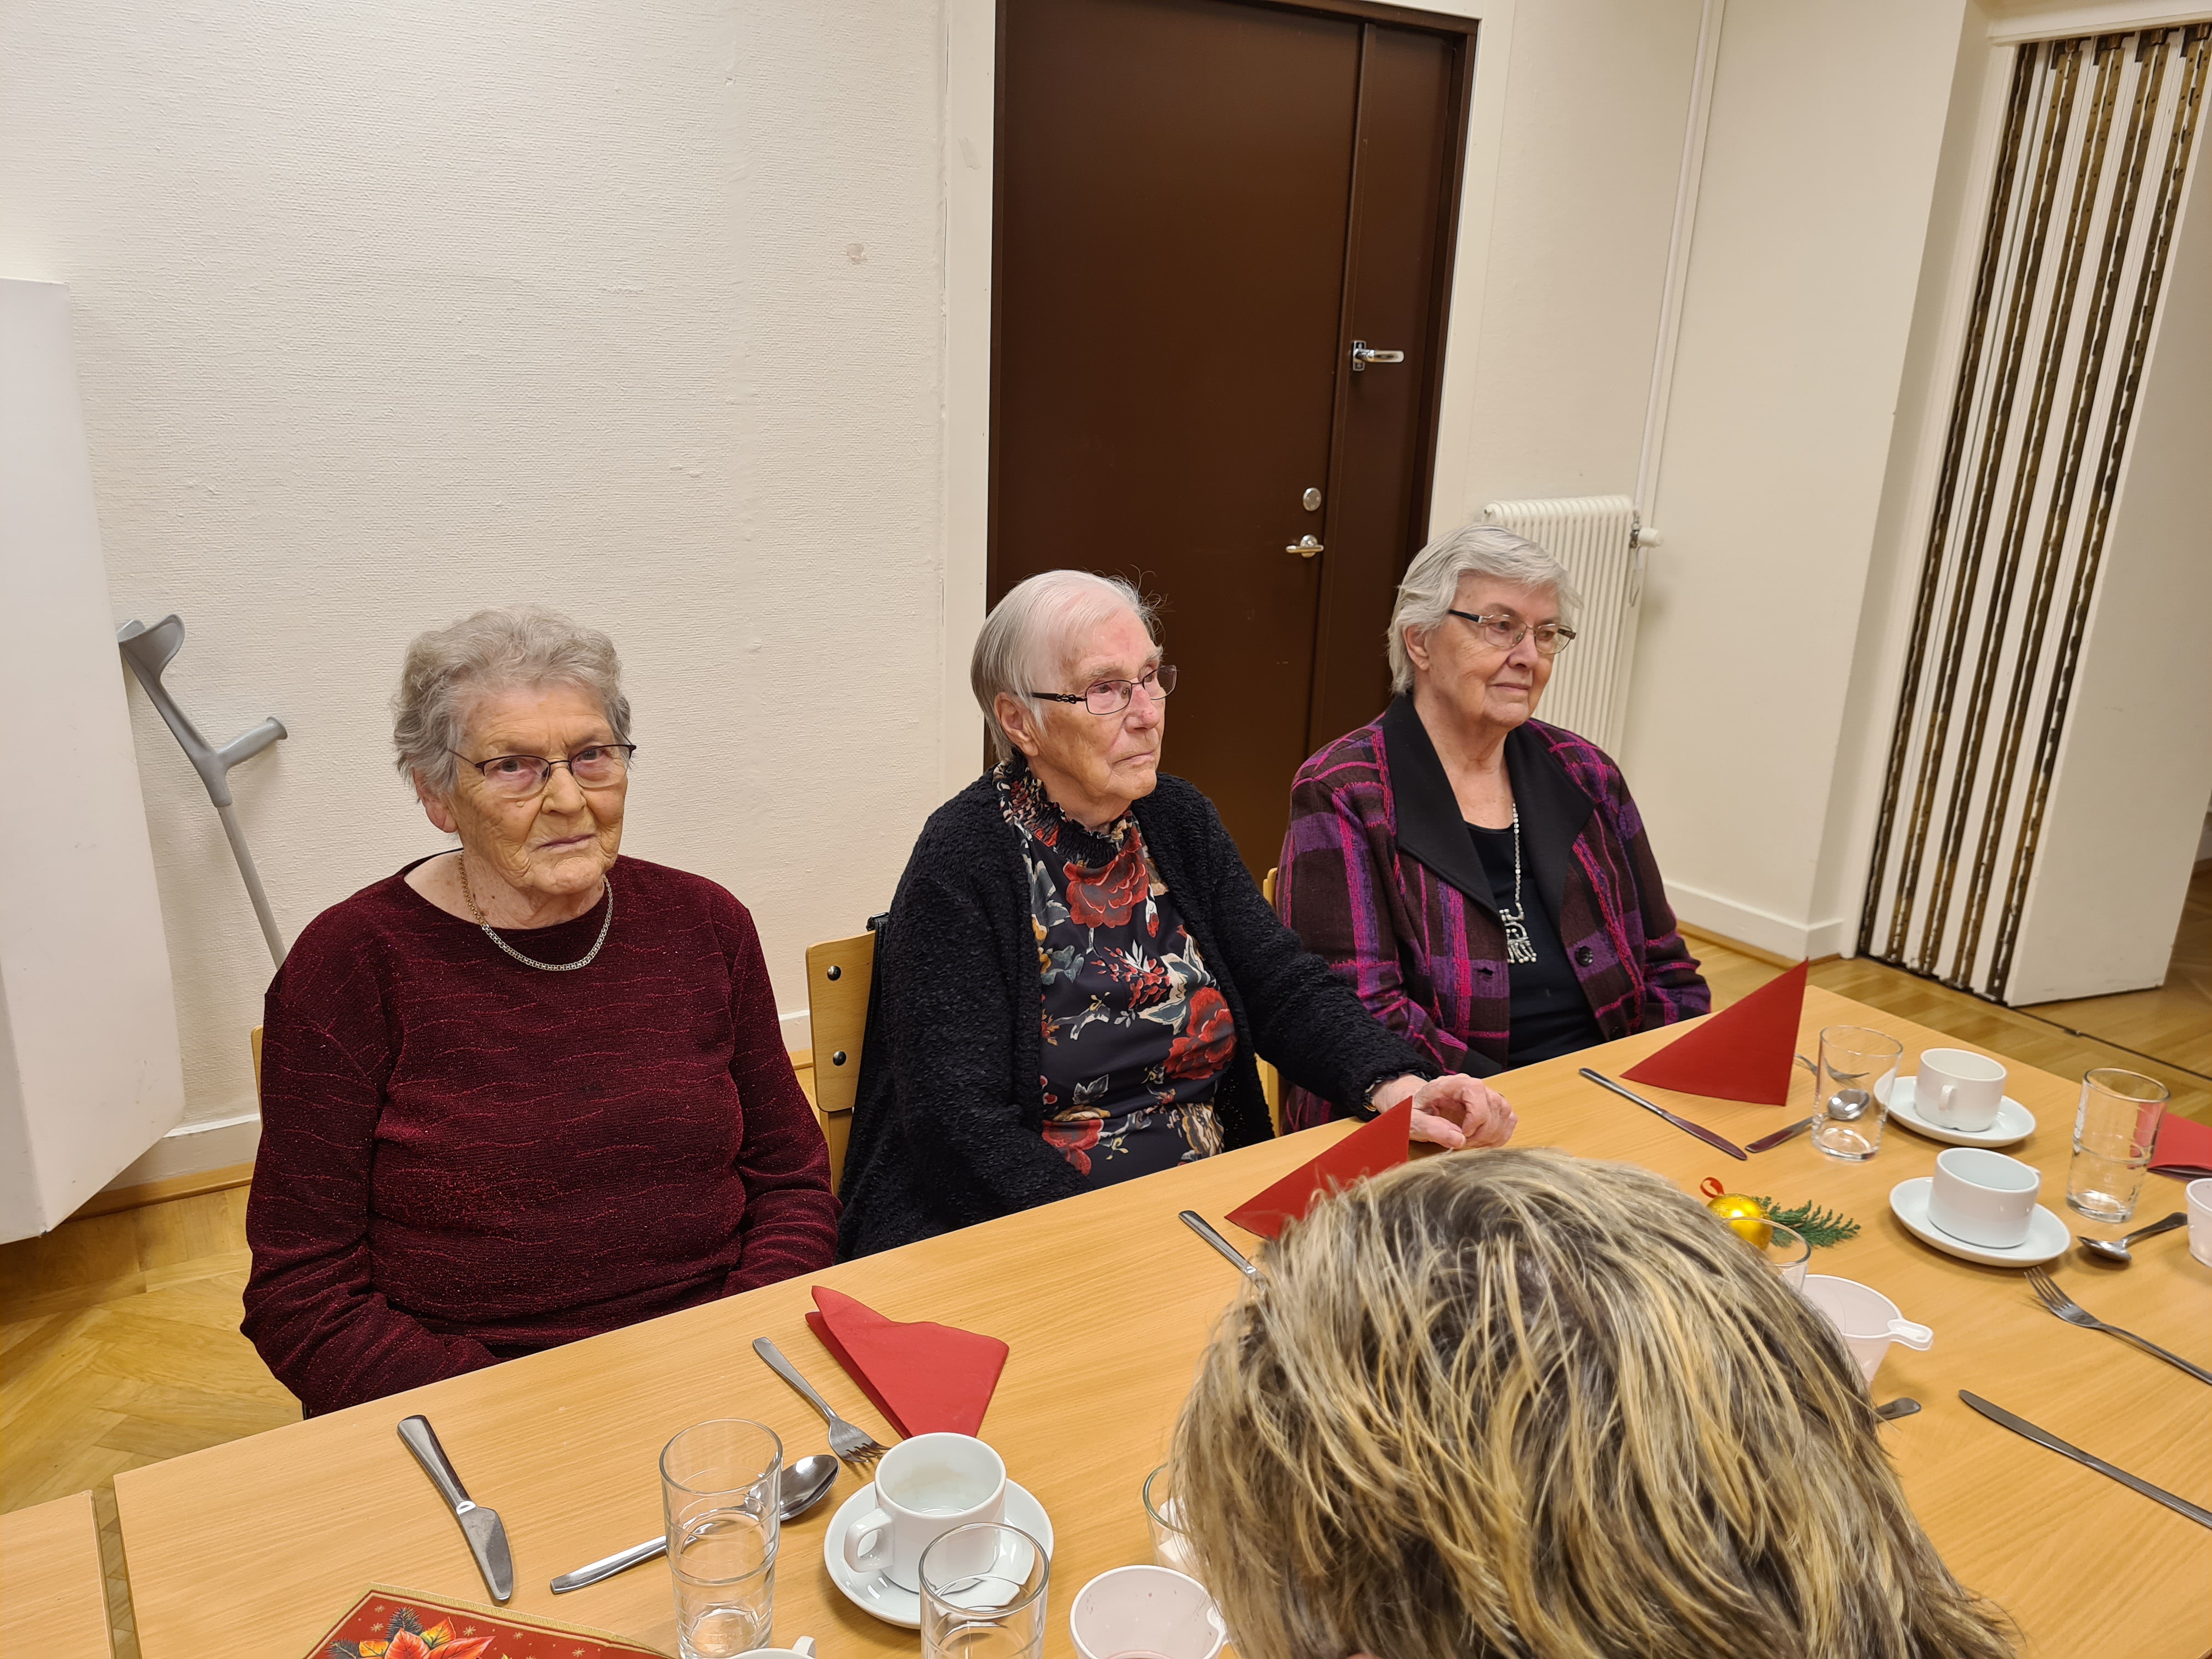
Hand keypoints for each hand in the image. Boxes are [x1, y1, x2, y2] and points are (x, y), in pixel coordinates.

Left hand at [1371, 1073, 1517, 1150]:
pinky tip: (1482, 1143)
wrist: (1418, 1107)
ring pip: (1506, 1115)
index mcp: (1454, 1083)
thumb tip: (1459, 1139)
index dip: (1475, 1119)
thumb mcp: (1413, 1120)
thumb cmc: (1415, 1111)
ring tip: (1471, 1143)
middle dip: (1481, 1133)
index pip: (1478, 1093)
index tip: (1462, 1134)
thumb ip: (1431, 1128)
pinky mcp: (1494, 1107)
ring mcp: (1488, 1096)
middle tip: (1463, 1143)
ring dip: (1492, 1136)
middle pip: (1495, 1107)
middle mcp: (1475, 1086)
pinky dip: (1499, 1136)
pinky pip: (1509, 1121)